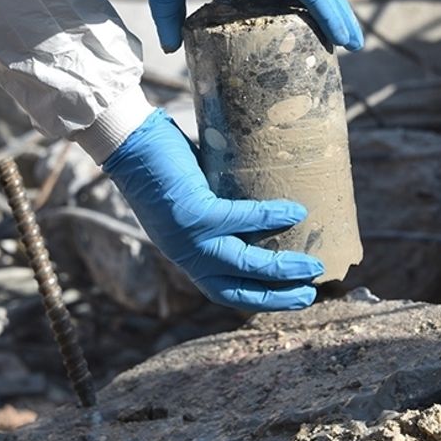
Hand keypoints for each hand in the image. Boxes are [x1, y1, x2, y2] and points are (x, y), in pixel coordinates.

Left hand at [104, 109, 323, 310]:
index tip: (290, 299)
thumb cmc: (161, 162)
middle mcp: (184, 253)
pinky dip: (269, 217)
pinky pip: (239, 220)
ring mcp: (188, 236)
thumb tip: (269, 202)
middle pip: (236, 290)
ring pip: (243, 263)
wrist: (127, 141)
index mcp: (185, 253)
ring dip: (282, 268)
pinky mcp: (192, 212)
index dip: (258, 300)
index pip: (223, 291)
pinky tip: (295, 211)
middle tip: (310, 295)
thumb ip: (221, 210)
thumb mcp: (193, 198)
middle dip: (276, 297)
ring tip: (313, 266)